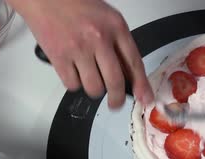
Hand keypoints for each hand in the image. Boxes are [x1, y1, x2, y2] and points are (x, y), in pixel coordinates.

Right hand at [8, 0, 153, 108]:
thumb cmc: (76, 4)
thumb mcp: (107, 18)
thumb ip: (119, 44)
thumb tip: (129, 75)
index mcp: (115, 27)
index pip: (134, 63)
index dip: (141, 85)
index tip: (145, 98)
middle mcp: (99, 38)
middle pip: (115, 82)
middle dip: (117, 99)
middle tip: (115, 103)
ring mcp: (78, 49)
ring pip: (94, 88)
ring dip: (94, 89)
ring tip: (90, 78)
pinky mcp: (59, 57)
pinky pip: (72, 85)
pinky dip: (74, 83)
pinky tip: (74, 71)